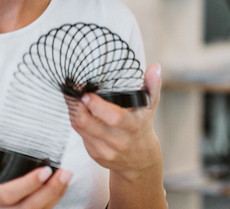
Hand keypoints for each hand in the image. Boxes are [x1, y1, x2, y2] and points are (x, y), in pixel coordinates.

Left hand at [67, 63, 163, 180]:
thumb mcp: (150, 107)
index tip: (86, 93)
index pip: (113, 117)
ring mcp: (105, 151)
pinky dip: (78, 123)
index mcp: (133, 127)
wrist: (140, 161)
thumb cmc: (143, 128)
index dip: (96, 105)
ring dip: (74, 112)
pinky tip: (80, 113)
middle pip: (88, 124)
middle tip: (74, 93)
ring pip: (80, 129)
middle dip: (77, 106)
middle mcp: (119, 142)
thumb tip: (155, 68)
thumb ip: (152, 86)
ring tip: (74, 99)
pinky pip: (81, 136)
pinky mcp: (95, 155)